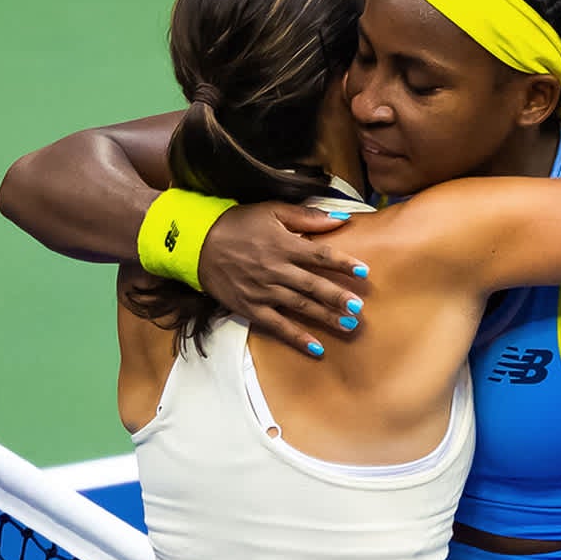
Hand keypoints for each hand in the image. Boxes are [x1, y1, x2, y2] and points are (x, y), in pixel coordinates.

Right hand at [193, 202, 367, 352]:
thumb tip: (341, 219)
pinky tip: (317, 348)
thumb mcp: (271, 211)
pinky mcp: (251, 308)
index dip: (343, 264)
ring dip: (326, 317)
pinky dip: (297, 338)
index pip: (320, 255)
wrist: (196, 243)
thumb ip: (307, 216)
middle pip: (314, 285)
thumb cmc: (237, 224)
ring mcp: (263, 291)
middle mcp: (276, 270)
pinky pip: (278, 326)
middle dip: (338, 297)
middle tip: (360, 307)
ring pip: (301, 307)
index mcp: (284, 245)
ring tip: (349, 325)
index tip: (364, 271)